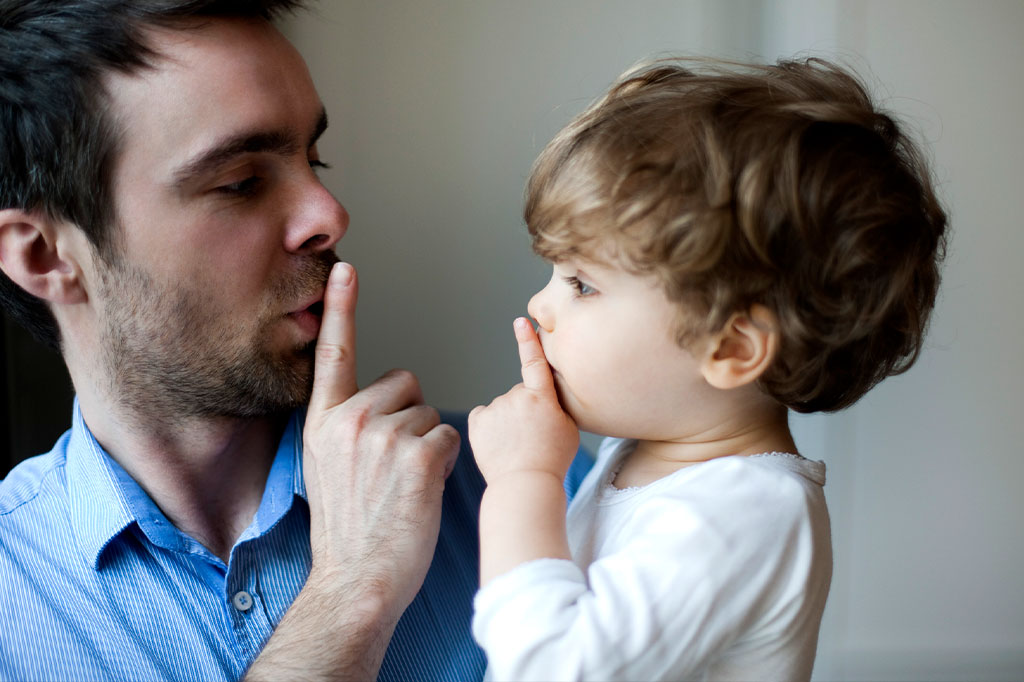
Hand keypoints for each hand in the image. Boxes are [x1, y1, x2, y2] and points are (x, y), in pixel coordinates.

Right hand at [302, 262, 460, 618]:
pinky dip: (445, 462)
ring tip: (403, 486)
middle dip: (409, 416)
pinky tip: (421, 491)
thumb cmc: (350, 528)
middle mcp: (349, 420)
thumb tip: (379, 403)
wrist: (358, 579)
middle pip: (406, 383)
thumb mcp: (325, 468)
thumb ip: (344, 427)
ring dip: (428, 444)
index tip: (344, 266)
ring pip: (431, 413)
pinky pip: (451, 436)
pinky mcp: (419, 456)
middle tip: (392, 467)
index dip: (342, 307)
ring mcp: (383, 437)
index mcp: (322, 421)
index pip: (334, 353)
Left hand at [469, 317, 578, 483]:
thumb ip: (557, 403)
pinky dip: (490, 427)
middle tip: (534, 436)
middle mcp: (515, 396)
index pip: (534, 360)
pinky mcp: (477, 422)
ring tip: (517, 446)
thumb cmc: (553, 459)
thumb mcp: (569, 427)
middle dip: (526, 409)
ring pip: (503, 407)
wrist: (525, 485)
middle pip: (520, 394)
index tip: (521, 320)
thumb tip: (544, 391)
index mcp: (541, 396)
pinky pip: (485, 417)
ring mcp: (494, 408)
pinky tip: (499, 444)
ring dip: (508, 420)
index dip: (527, 339)